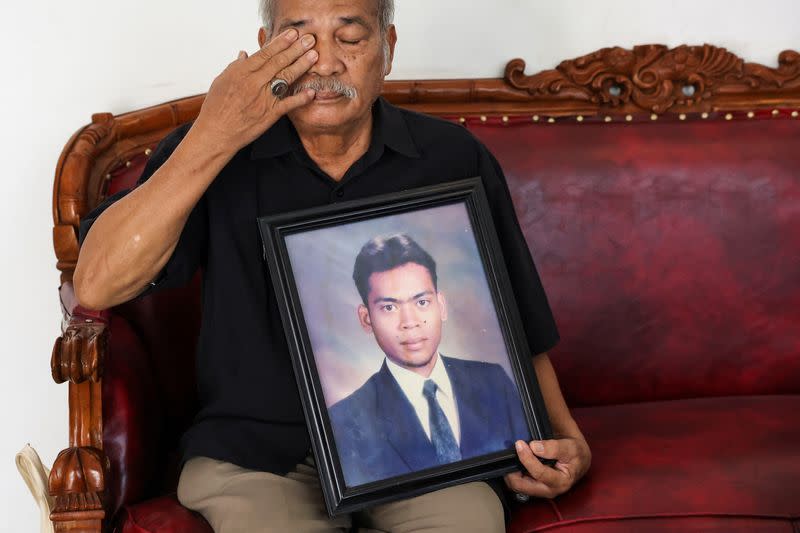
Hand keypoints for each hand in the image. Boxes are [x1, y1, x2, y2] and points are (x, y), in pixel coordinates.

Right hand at [193, 28, 319, 152]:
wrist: (216, 133)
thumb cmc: (216, 107)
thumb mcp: (221, 81)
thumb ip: (235, 66)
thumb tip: (245, 54)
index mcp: (241, 72)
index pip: (265, 53)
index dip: (281, 42)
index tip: (293, 33)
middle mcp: (254, 83)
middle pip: (279, 62)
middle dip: (296, 49)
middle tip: (310, 39)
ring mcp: (263, 99)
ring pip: (286, 78)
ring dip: (302, 66)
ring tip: (314, 56)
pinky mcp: (269, 115)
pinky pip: (288, 104)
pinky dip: (300, 98)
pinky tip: (311, 91)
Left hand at [504, 437, 590, 498]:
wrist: (577, 459)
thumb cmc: (575, 454)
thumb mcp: (570, 447)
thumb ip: (554, 448)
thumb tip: (535, 447)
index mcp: (561, 483)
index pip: (539, 473)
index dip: (527, 458)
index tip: (520, 444)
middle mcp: (549, 490)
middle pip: (522, 485)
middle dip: (513, 470)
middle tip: (512, 452)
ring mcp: (540, 490)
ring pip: (517, 486)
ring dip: (511, 472)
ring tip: (513, 455)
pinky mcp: (534, 487)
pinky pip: (518, 483)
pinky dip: (513, 473)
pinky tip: (516, 461)